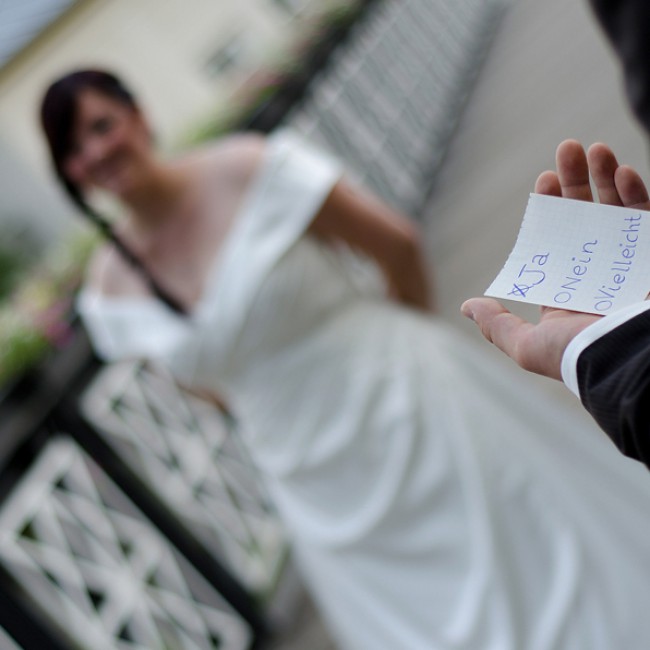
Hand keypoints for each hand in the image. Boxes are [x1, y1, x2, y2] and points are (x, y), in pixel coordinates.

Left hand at [461, 139, 649, 379]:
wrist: (631, 363)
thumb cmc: (577, 356)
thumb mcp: (526, 346)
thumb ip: (496, 325)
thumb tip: (466, 306)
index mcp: (569, 293)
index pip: (557, 241)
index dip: (551, 208)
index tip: (543, 180)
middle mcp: (600, 275)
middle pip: (588, 219)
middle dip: (577, 183)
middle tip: (567, 149)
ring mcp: (631, 264)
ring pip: (620, 212)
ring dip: (608, 178)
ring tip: (594, 148)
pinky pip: (649, 221)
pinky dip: (638, 195)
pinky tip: (625, 172)